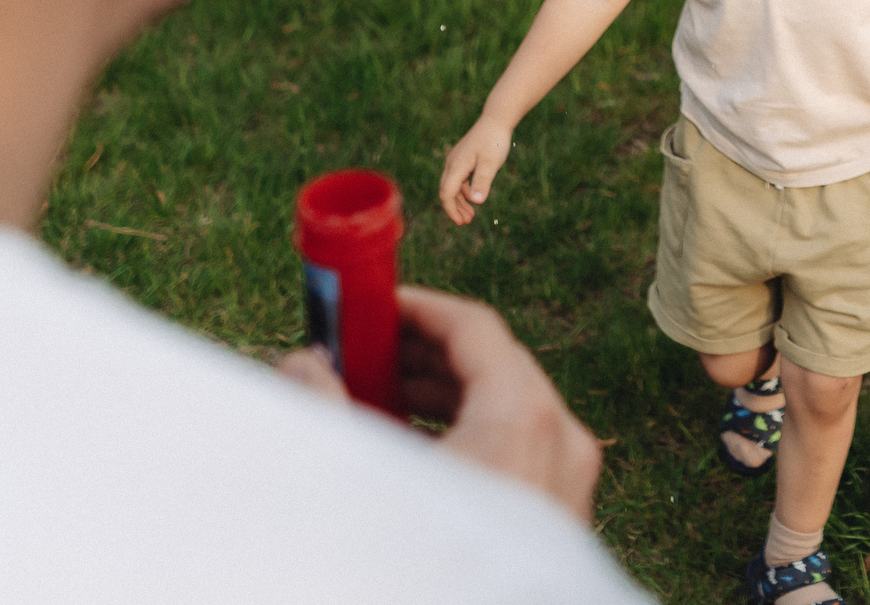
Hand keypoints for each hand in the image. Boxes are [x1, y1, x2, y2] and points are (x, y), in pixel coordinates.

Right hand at [275, 287, 603, 520]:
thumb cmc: (426, 564)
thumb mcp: (367, 479)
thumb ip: (327, 411)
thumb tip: (300, 363)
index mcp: (526, 415)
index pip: (475, 327)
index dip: (416, 307)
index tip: (369, 304)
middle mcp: (562, 439)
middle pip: (492, 366)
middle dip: (418, 355)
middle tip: (358, 350)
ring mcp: (568, 481)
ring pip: (503, 409)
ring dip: (436, 396)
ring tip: (369, 400)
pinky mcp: (559, 517)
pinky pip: (513, 450)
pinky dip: (462, 436)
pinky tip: (405, 451)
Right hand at [438, 115, 513, 224]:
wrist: (496, 120)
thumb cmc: (494, 141)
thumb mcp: (490, 163)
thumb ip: (482, 182)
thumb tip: (476, 202)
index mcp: (456, 166)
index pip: (446, 193)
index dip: (451, 210)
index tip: (461, 223)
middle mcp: (452, 164)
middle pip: (447, 191)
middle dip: (455, 209)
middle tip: (466, 223)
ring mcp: (457, 161)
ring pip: (453, 186)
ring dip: (460, 202)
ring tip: (470, 216)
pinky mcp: (463, 159)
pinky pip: (459, 179)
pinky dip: (464, 191)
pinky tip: (473, 198)